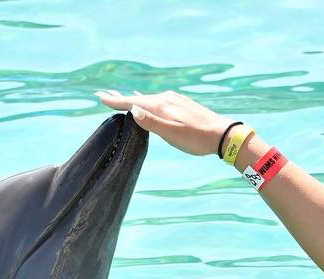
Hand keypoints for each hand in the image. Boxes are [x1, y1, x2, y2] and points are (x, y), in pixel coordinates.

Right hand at [95, 89, 232, 156]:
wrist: (223, 134)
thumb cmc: (197, 138)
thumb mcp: (172, 134)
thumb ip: (152, 122)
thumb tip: (133, 110)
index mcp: (161, 106)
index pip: (133, 103)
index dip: (116, 101)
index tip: (100, 97)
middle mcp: (166, 99)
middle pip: (138, 98)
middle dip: (122, 98)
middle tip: (105, 94)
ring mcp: (175, 100)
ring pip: (149, 99)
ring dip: (134, 99)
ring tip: (123, 98)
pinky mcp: (182, 104)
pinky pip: (159, 100)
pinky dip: (148, 101)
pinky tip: (149, 102)